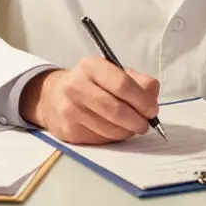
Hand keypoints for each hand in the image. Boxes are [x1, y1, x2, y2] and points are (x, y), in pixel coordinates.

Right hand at [20, 58, 159, 144]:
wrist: (52, 97)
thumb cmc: (90, 83)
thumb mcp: (112, 72)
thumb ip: (137, 81)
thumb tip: (152, 97)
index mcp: (91, 67)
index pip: (122, 84)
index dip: (142, 100)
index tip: (152, 110)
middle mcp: (76, 86)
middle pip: (116, 109)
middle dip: (137, 120)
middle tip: (146, 124)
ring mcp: (70, 110)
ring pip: (109, 128)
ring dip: (127, 131)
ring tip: (132, 127)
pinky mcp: (68, 130)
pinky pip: (100, 138)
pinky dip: (114, 137)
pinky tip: (115, 130)